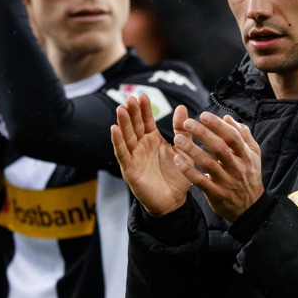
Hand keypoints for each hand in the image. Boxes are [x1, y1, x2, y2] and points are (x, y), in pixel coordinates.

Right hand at [111, 93, 191, 215]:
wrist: (174, 201)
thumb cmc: (178, 176)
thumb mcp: (183, 151)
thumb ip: (181, 131)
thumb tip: (181, 107)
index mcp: (153, 140)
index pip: (146, 121)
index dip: (144, 109)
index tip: (142, 95)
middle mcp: (141, 146)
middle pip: (134, 126)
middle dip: (132, 112)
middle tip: (130, 98)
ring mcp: (134, 157)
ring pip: (126, 138)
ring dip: (123, 124)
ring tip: (121, 109)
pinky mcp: (130, 170)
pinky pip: (123, 154)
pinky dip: (118, 142)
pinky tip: (114, 130)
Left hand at [172, 111, 263, 222]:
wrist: (250, 208)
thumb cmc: (249, 176)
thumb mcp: (254, 155)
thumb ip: (243, 135)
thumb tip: (227, 118)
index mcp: (245, 155)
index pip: (232, 136)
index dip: (218, 125)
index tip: (203, 115)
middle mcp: (237, 167)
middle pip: (219, 148)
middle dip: (202, 134)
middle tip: (187, 123)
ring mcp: (226, 181)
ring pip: (208, 163)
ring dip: (192, 150)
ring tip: (177, 139)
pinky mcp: (216, 194)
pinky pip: (201, 181)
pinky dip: (189, 171)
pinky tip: (177, 160)